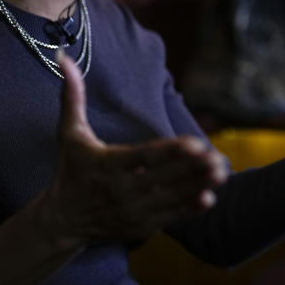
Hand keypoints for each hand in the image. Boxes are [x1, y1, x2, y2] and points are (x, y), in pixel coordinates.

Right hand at [40, 51, 227, 244]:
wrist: (62, 221)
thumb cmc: (70, 170)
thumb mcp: (69, 134)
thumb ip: (71, 96)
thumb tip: (64, 57)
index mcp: (108, 164)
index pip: (143, 157)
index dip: (170, 152)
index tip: (194, 143)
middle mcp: (121, 190)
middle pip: (162, 179)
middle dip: (191, 169)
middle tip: (218, 158)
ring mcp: (132, 211)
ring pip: (170, 198)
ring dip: (197, 186)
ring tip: (222, 173)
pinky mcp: (140, 226)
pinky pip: (169, 217)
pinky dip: (189, 209)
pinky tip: (209, 198)